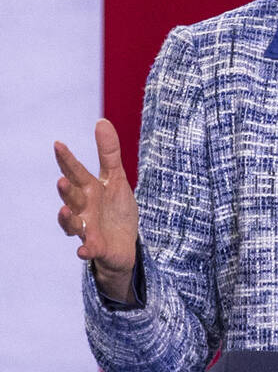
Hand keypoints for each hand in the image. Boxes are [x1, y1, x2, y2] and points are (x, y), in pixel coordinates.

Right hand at [55, 118, 139, 301]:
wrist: (124, 244)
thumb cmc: (115, 209)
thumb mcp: (116, 179)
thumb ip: (108, 153)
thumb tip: (101, 120)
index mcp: (89, 189)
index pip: (76, 172)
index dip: (67, 159)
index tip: (58, 144)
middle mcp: (84, 209)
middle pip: (72, 198)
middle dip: (66, 190)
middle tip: (62, 180)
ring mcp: (88, 229)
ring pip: (73, 224)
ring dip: (68, 219)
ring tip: (64, 211)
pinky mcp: (97, 248)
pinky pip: (89, 250)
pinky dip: (85, 250)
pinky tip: (83, 251)